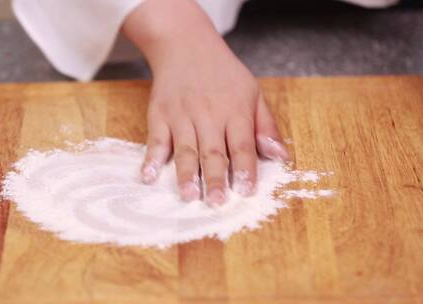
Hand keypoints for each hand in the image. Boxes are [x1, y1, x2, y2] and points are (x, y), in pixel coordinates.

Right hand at [123, 0, 287, 204]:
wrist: (185, 45)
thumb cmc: (223, 74)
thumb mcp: (253, 92)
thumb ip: (266, 126)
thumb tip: (280, 156)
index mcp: (235, 112)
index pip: (242, 145)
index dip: (245, 169)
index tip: (247, 191)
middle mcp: (209, 115)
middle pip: (214, 152)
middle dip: (216, 178)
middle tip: (217, 202)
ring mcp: (182, 116)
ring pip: (186, 149)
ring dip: (186, 174)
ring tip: (188, 195)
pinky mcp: (160, 115)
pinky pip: (156, 140)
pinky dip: (152, 158)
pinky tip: (149, 175)